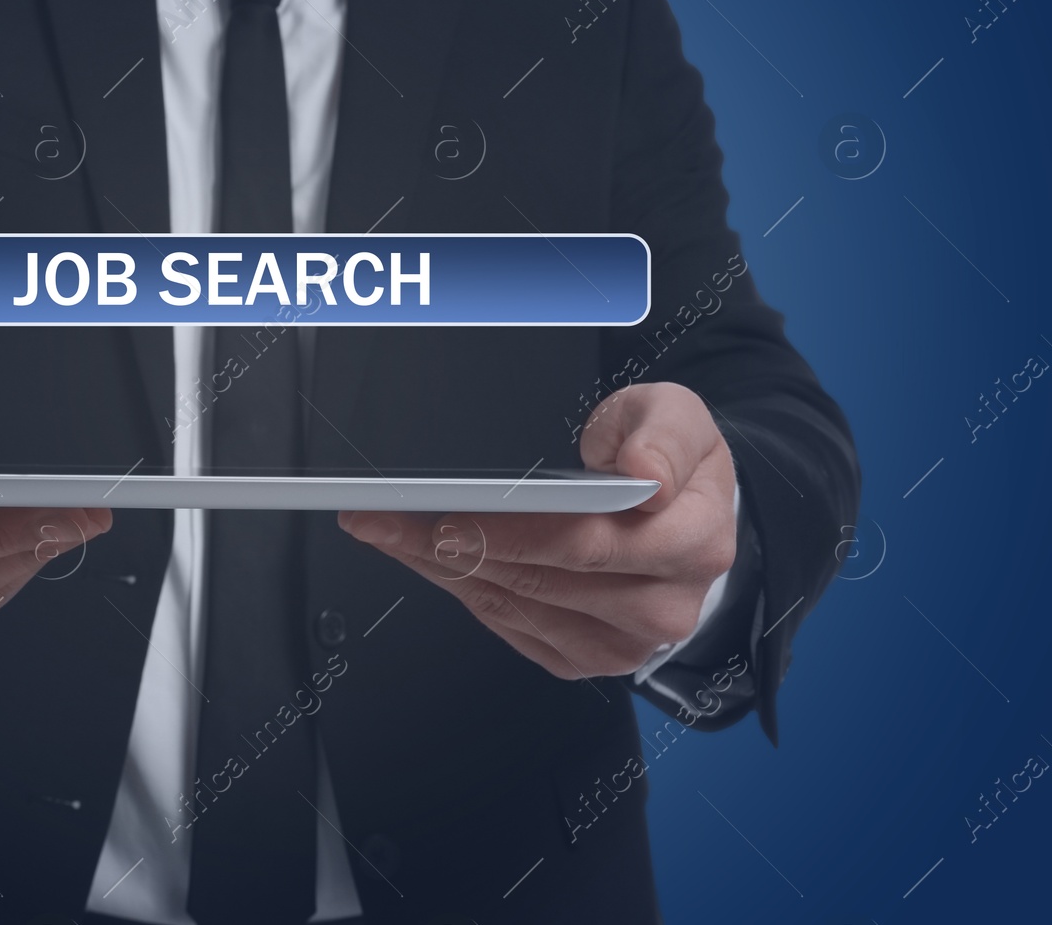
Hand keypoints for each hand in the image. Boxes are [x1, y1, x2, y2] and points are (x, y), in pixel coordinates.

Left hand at [337, 382, 734, 678]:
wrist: (684, 514)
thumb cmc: (668, 462)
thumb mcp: (677, 419)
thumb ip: (663, 436)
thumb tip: (644, 473)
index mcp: (694, 542)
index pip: (584, 542)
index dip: (505, 531)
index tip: (443, 516)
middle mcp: (663, 604)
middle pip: (535, 578)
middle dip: (448, 544)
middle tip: (383, 517)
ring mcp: (623, 642)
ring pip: (511, 604)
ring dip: (440, 568)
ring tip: (387, 530)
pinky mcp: (585, 658)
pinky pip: (507, 624)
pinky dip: (459, 588)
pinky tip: (425, 557)